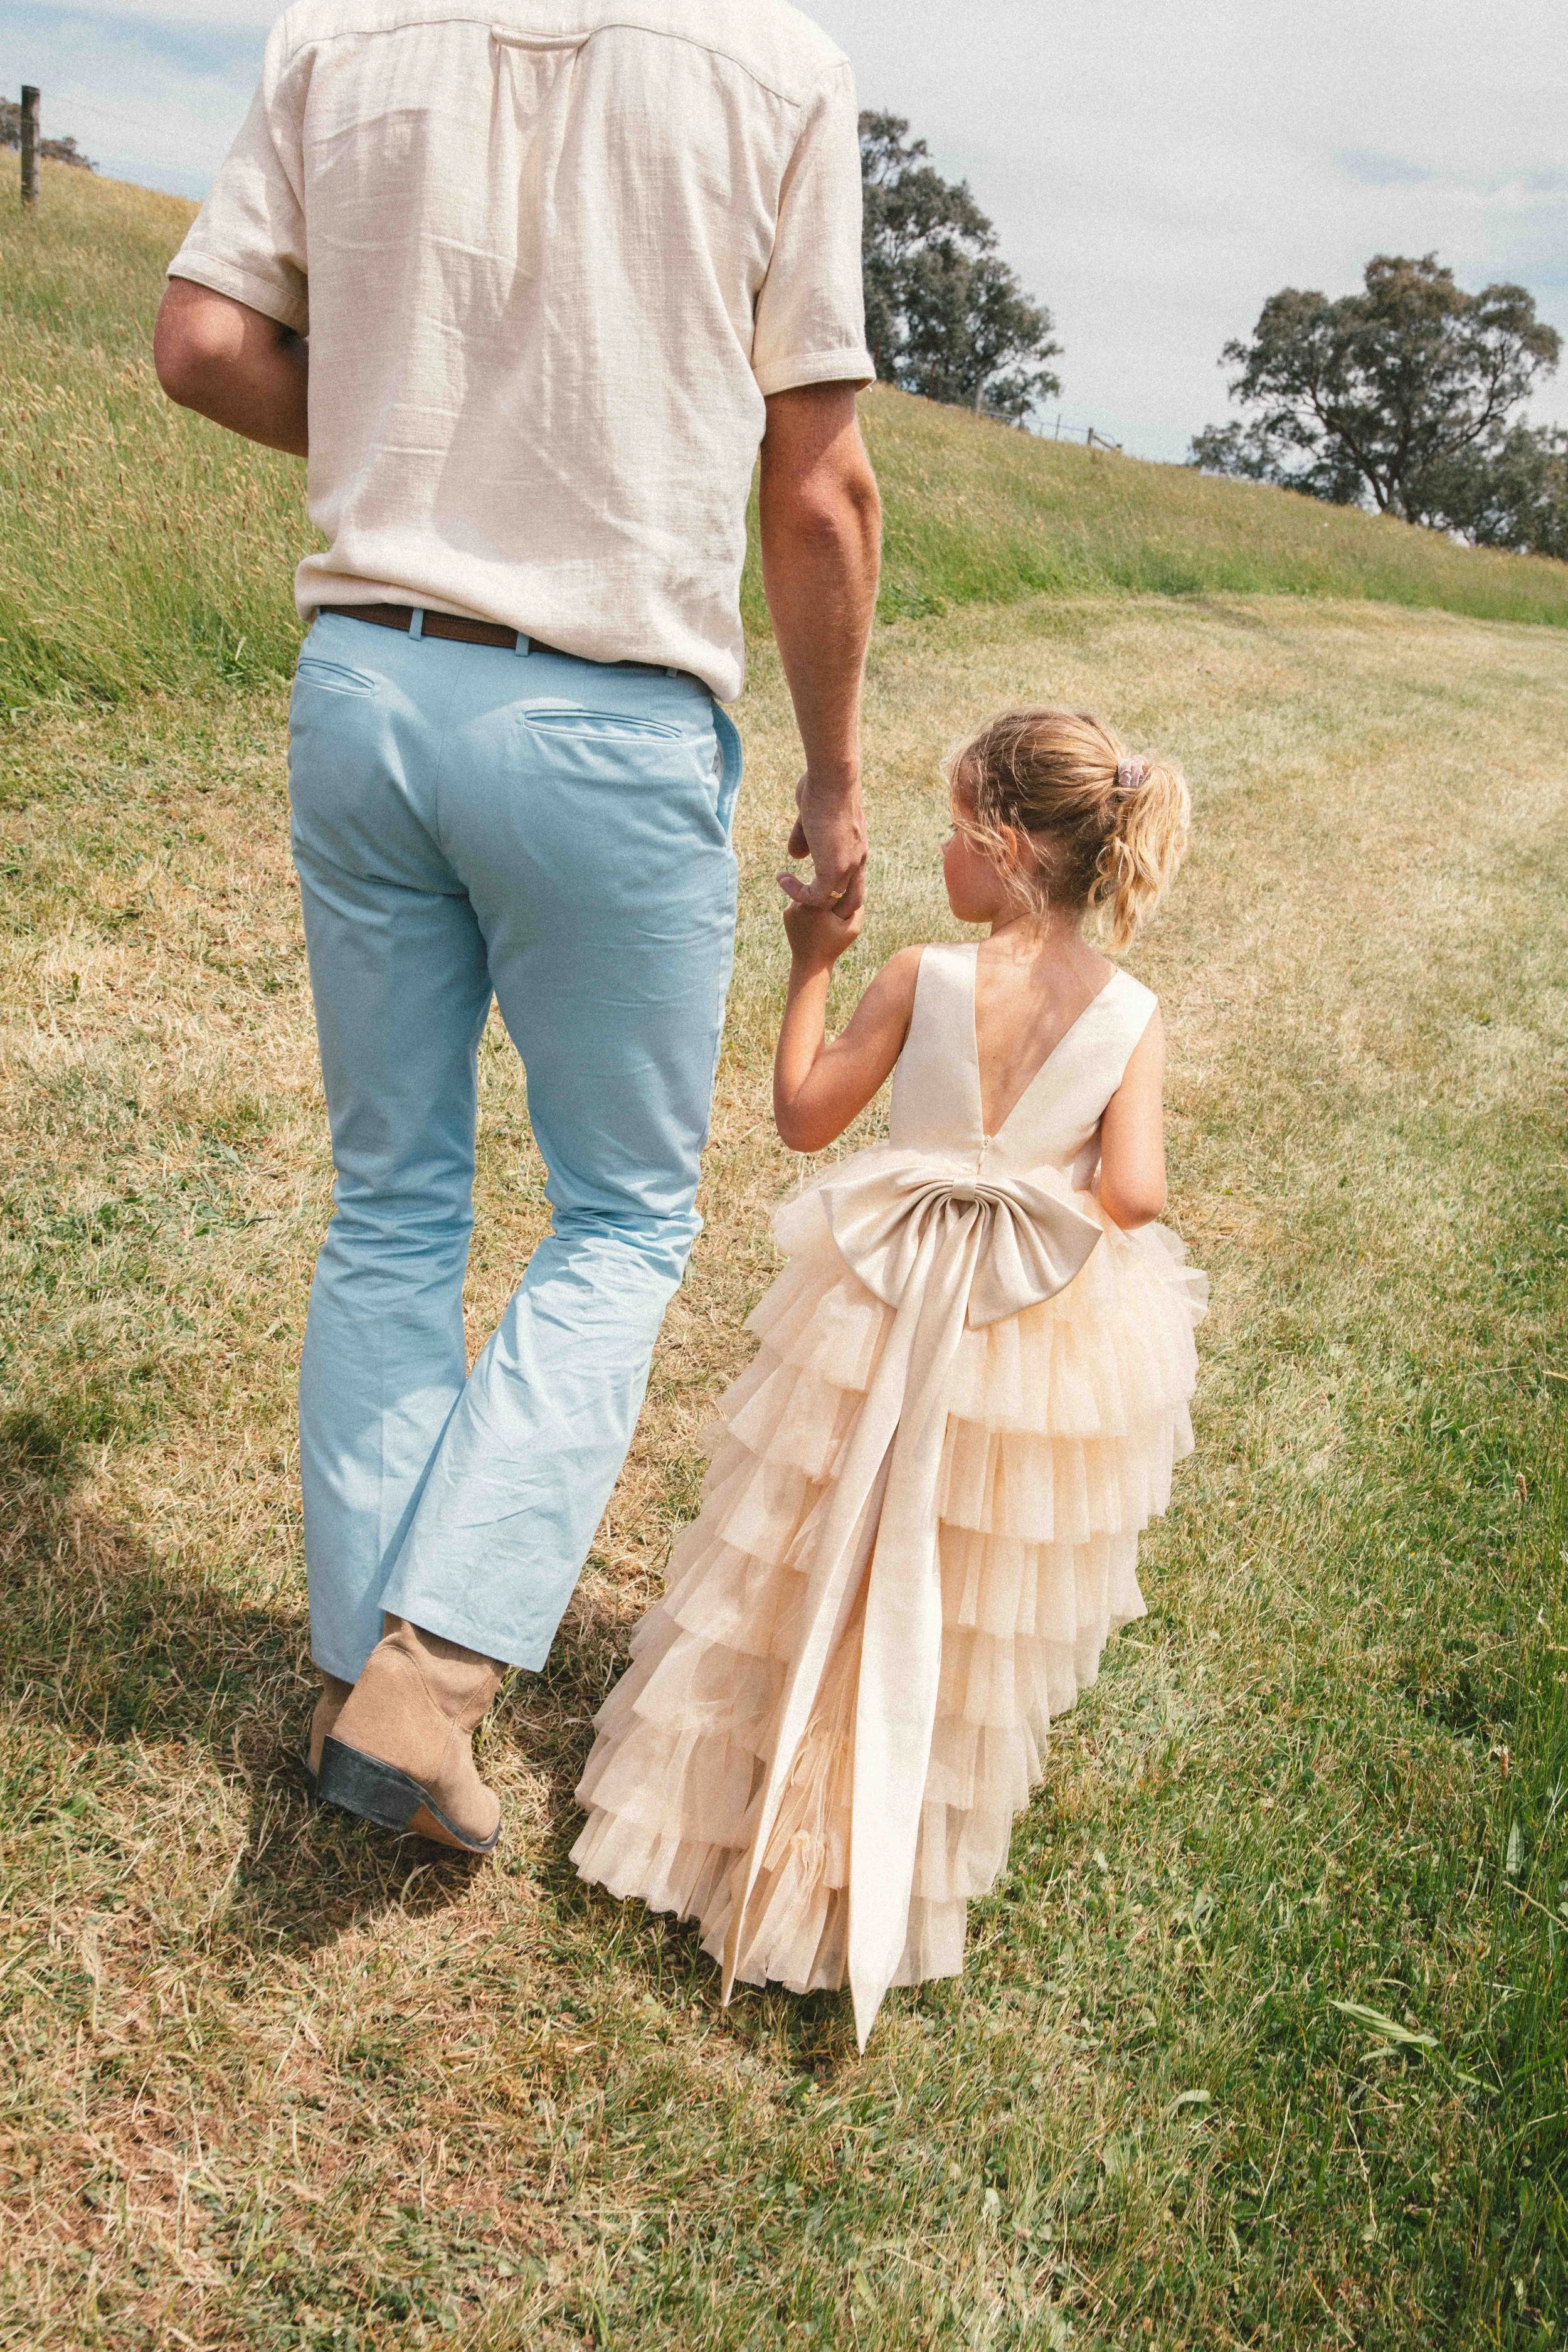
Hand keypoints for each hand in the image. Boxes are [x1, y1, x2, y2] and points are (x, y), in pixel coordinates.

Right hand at [778, 770, 867, 916]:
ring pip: (832, 902)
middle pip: (853, 901)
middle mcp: (857, 861)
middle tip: (804, 900)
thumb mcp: (811, 818)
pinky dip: (797, 893)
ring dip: (806, 899)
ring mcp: (848, 866)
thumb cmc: (822, 786)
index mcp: (856, 850)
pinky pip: (815, 896)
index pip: (853, 883)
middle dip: (830, 908)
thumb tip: (795, 855)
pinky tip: (782, 878)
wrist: (832, 778)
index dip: (835, 890)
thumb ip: (804, 838)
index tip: (809, 883)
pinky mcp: (834, 868)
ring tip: (785, 883)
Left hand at [781, 892, 862, 970]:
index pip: (832, 889)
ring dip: (815, 902)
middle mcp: (801, 903)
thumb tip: (854, 886)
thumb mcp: (853, 929)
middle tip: (832, 912)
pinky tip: (812, 922)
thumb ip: (858, 906)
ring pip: (808, 896)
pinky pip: (800, 904)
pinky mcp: (786, 913)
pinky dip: (807, 909)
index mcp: (818, 905)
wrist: (811, 963)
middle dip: (826, 898)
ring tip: (822, 918)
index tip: (841, 906)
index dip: (839, 895)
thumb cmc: (833, 946)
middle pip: (819, 891)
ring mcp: (791, 908)